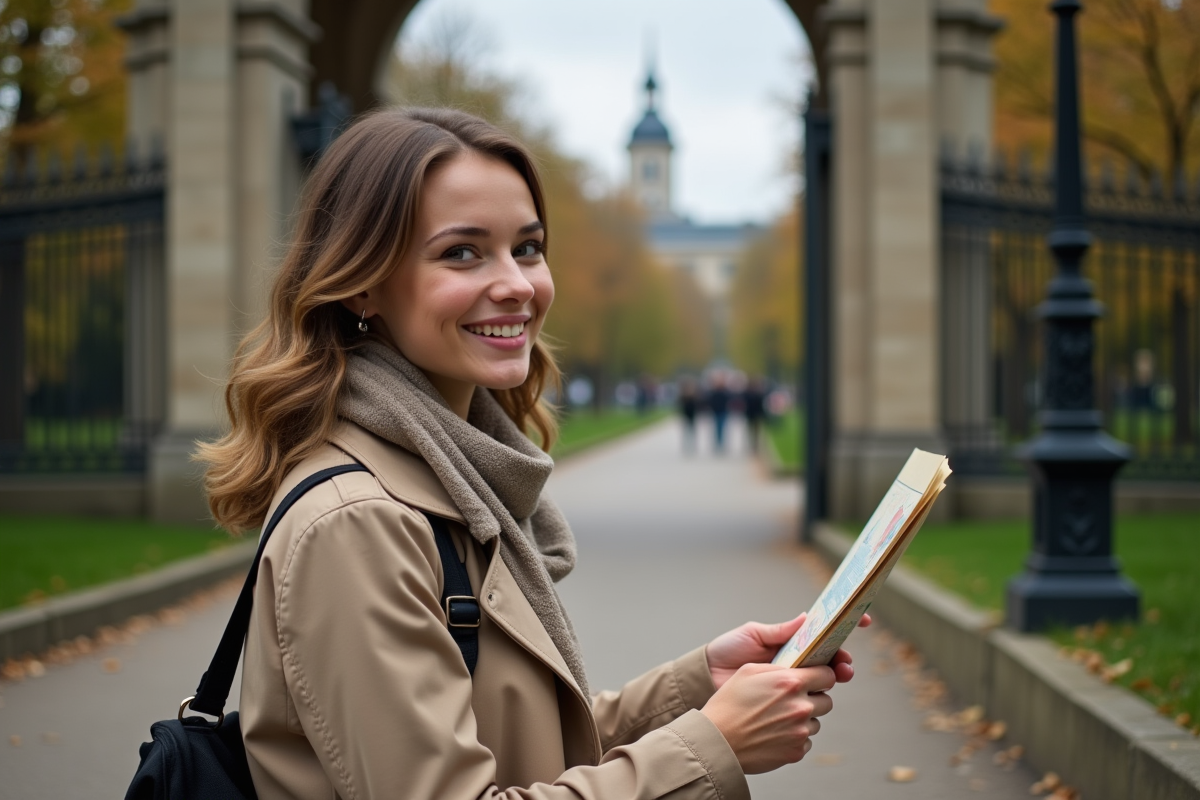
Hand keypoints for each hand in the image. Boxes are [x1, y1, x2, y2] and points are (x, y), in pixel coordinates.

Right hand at [700, 663, 835, 773]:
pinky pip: (806, 740)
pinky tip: (774, 733)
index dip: (820, 675)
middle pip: (826, 700)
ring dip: (803, 719)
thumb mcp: (749, 671)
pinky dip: (794, 736)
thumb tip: (796, 670)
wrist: (717, 740)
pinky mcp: (797, 752)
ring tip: (777, 718)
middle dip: (813, 698)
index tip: (813, 678)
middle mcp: (801, 707)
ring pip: (816, 721)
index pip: (828, 674)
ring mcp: (801, 731)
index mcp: (791, 683)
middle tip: (791, 699)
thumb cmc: (729, 702)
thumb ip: (779, 667)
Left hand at [706, 613, 871, 689]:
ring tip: (837, 676)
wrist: (706, 680)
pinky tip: (817, 697)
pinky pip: (808, 704)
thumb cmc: (727, 651)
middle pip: (831, 661)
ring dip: (835, 679)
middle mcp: (796, 665)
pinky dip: (817, 700)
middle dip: (844, 660)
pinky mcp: (786, 705)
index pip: (824, 636)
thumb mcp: (752, 634)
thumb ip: (779, 630)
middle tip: (845, 664)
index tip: (864, 620)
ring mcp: (792, 685)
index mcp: (791, 644)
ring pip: (824, 683)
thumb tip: (807, 618)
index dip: (846, 626)